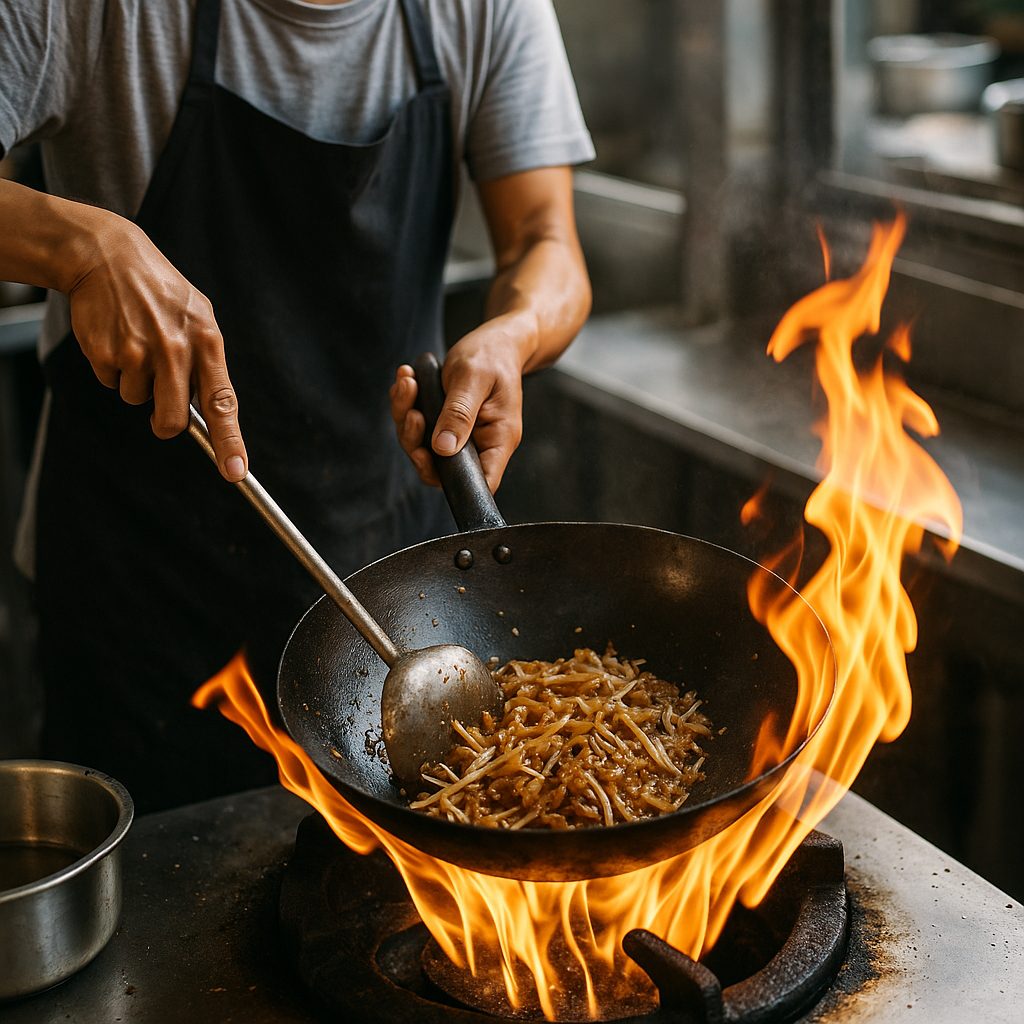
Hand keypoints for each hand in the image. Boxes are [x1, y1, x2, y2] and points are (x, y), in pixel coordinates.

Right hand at [67, 211, 246, 480]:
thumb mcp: (198, 316)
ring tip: (136, 343)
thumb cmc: (160, 293)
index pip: (223, 402)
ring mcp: (139, 352)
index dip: (230, 441)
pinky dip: (112, 368)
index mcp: (207, 341)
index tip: (236, 471)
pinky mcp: (106, 352)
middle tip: (159, 407)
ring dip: (136, 382)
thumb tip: (210, 414)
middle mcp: (176, 349)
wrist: (107, 255)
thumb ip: (206, 362)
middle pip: (172, 419)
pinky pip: (111, 383)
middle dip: (165, 423)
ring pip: (137, 400)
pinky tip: (116, 337)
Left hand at [389, 318, 526, 492]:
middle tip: (411, 412)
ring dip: (406, 416)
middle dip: (415, 440)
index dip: (452, 481)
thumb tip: (443, 448)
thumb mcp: (474, 379)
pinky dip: (407, 404)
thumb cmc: (492, 355)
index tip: (424, 456)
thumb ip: (459, 414)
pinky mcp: (445, 423)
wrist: (496, 340)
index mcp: (498, 439)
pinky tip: (408, 380)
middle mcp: (480, 443)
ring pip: (423, 445)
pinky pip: (419, 426)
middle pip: (441, 466)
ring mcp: (461, 435)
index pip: (481, 480)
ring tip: (407, 383)